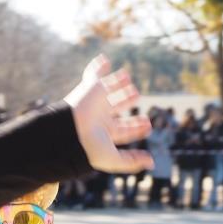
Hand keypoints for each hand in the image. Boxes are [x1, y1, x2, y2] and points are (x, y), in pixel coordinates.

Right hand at [63, 55, 153, 173]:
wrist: (70, 132)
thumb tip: (151, 164)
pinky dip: (97, 66)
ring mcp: (95, 102)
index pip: (123, 129)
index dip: (136, 127)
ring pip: (108, 90)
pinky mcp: (90, 88)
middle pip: (116, 106)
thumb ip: (131, 162)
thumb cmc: (90, 147)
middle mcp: (100, 117)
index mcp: (105, 133)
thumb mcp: (113, 159)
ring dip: (117, 84)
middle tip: (136, 95)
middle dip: (126, 100)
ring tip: (126, 78)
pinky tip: (103, 59)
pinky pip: (93, 74)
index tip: (148, 125)